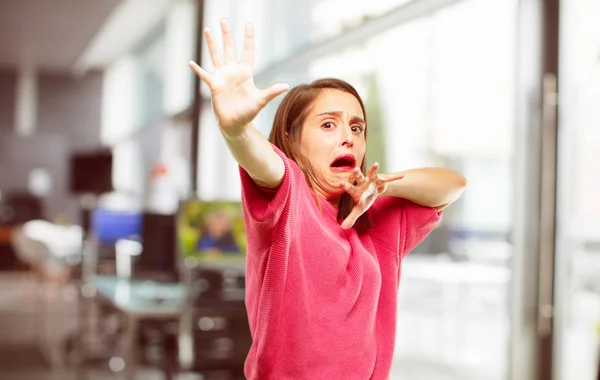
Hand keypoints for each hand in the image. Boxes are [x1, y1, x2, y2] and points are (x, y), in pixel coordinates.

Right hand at [188, 19, 288, 135]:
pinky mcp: (214, 86)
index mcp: (246, 73)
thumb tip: (286, 86)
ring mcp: (222, 77)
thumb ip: (272, 92)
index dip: (248, 38)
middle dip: (226, 34)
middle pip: (229, 48)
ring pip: (216, 56)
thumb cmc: (248, 113)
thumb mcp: (261, 101)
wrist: (236, 124)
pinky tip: (190, 62)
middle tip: (223, 20)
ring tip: (207, 29)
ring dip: (212, 43)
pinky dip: (197, 69)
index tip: (248, 23)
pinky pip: (204, 75)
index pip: (247, 51)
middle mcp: (233, 72)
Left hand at [339, 163, 403, 229]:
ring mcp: (372, 180)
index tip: (341, 183)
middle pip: (359, 178)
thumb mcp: (359, 209)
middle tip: (355, 169)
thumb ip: (351, 217)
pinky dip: (395, 177)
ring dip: (374, 169)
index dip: (346, 186)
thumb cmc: (364, 199)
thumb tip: (343, 228)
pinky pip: (389, 178)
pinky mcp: (381, 179)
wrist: (373, 190)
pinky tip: (402, 175)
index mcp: (356, 190)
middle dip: (358, 174)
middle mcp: (363, 183)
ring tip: (376, 164)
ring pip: (372, 173)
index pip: (350, 188)